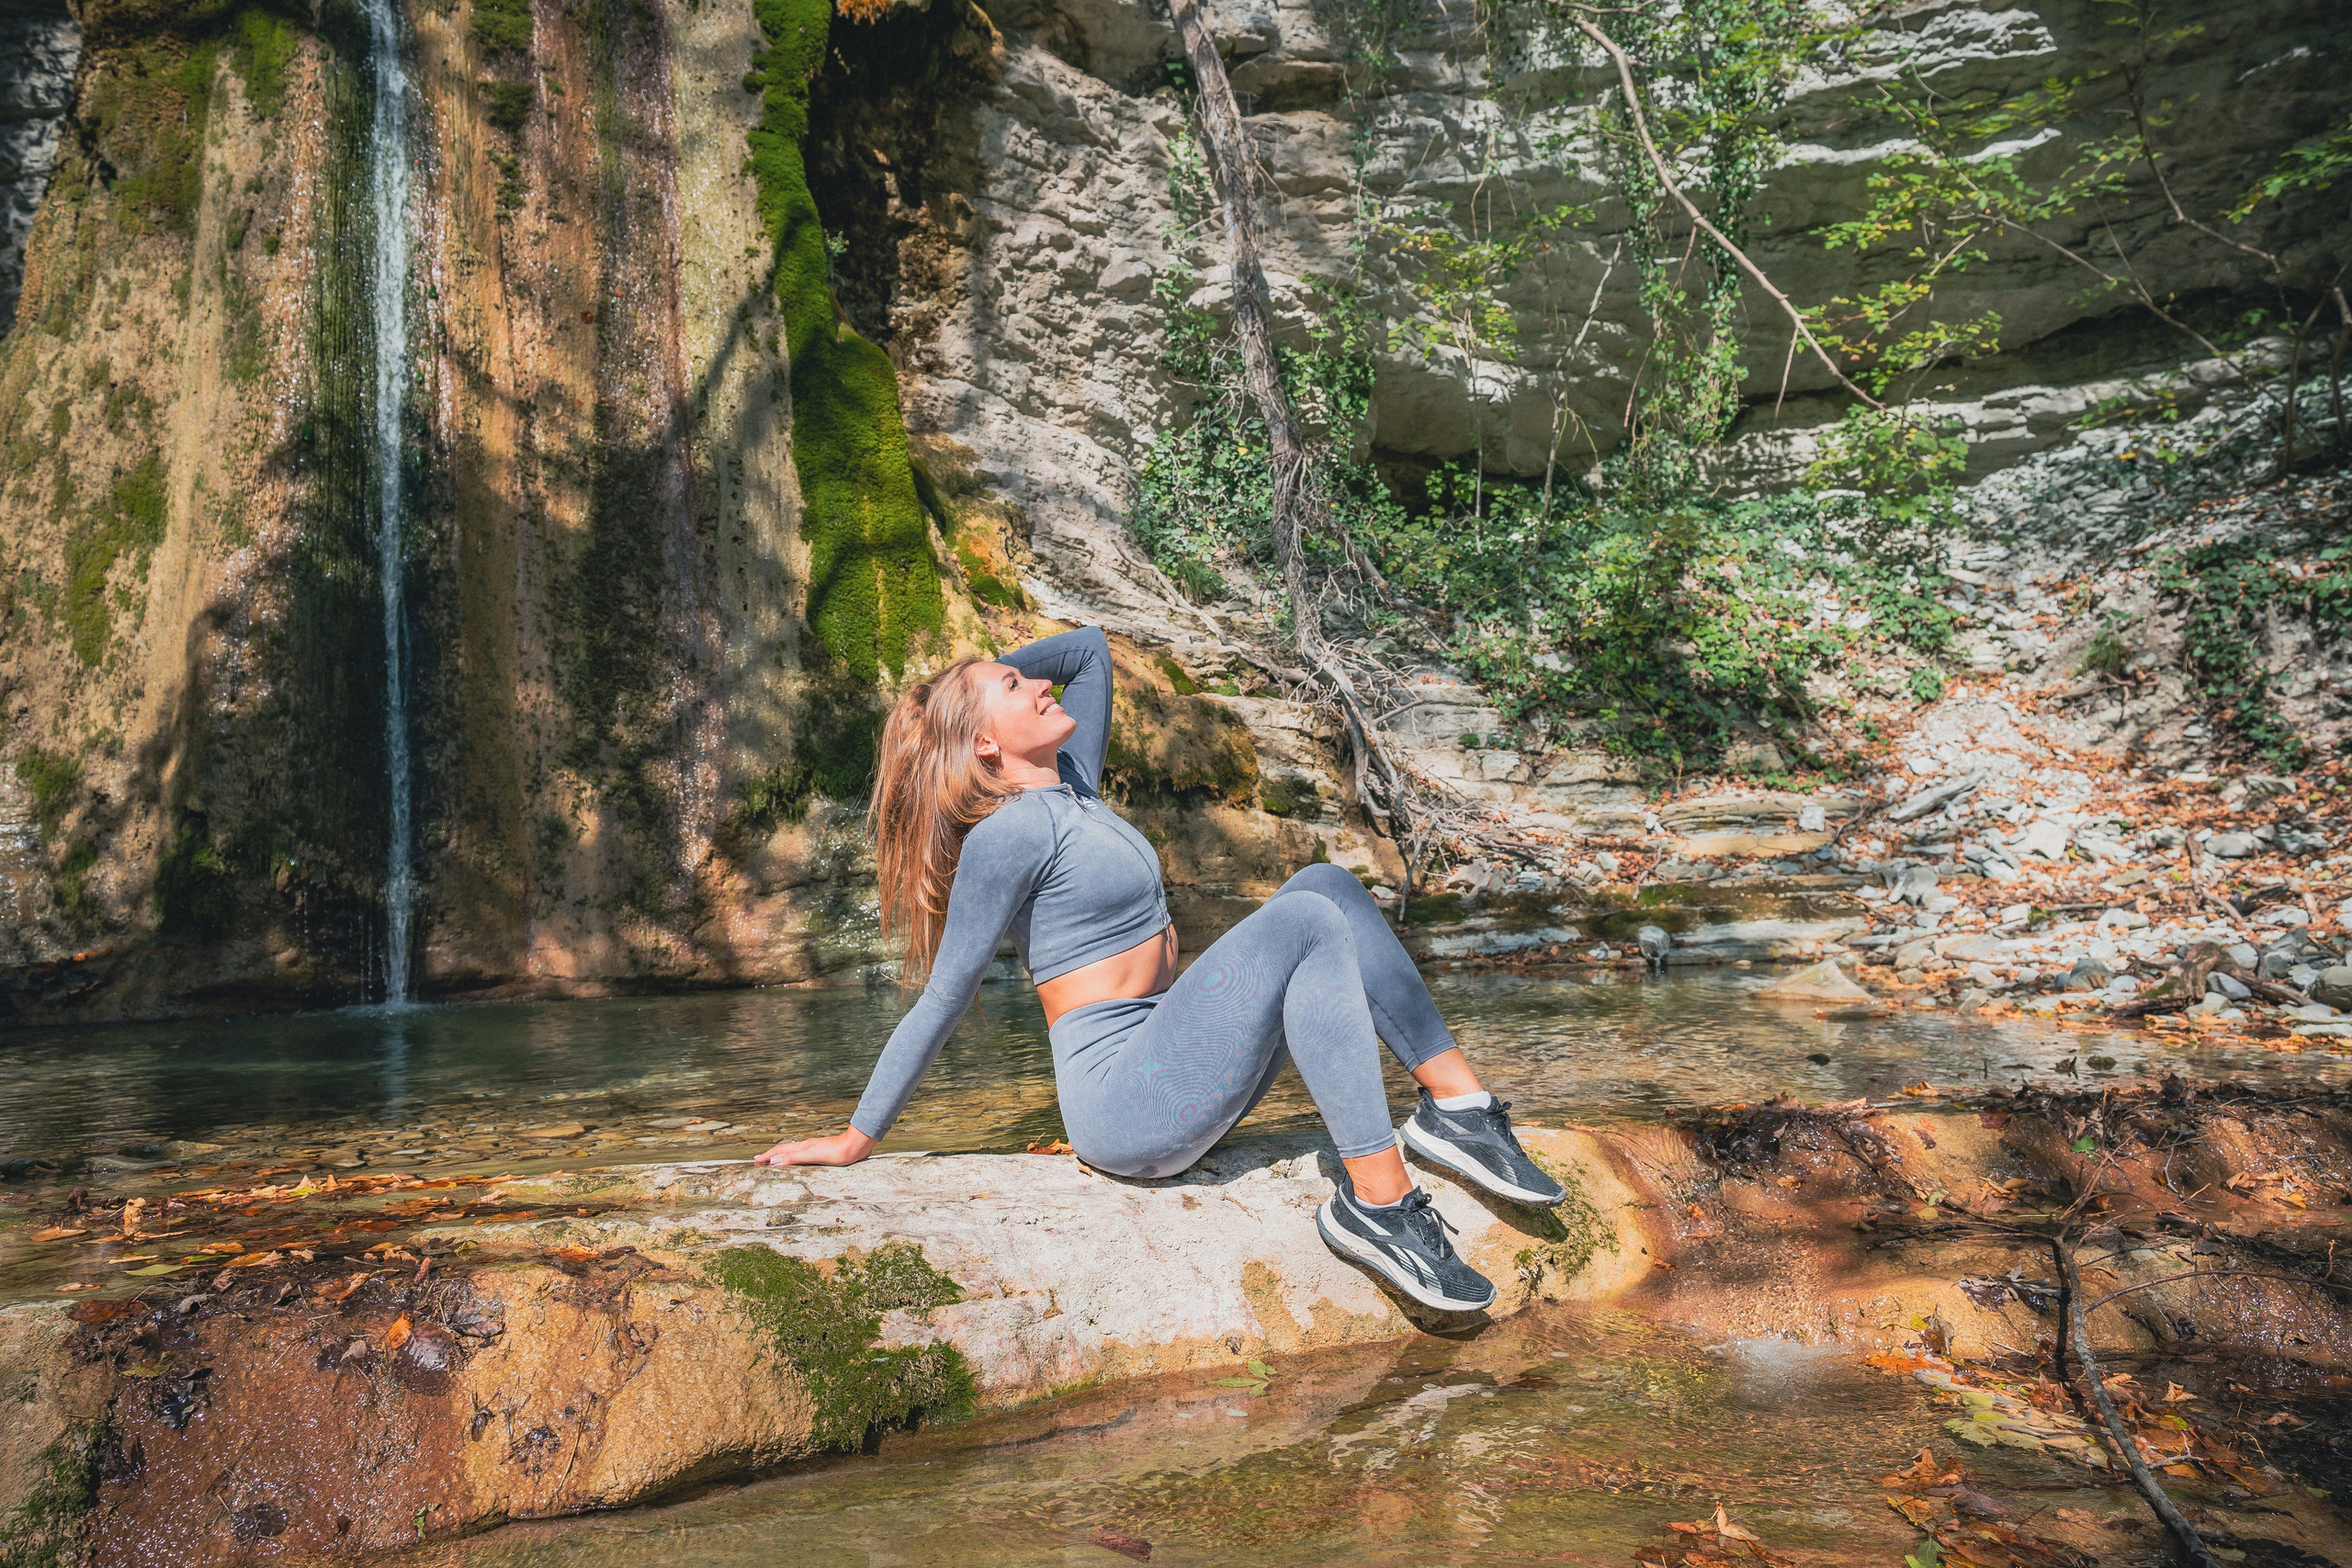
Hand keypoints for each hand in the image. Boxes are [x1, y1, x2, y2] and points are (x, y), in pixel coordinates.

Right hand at [753, 1128, 875, 1167]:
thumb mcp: (813, 1156)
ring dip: (782, 1157)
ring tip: (774, 1162)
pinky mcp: (822, 1153)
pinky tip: (799, 1163)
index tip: (755, 1160)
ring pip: (793, 1152)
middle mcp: (806, 1146)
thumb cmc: (837, 1152)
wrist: (856, 1146)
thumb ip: (794, 1158)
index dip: (767, 1156)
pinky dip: (794, 1159)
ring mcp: (814, 1149)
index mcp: (802, 1147)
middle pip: (785, 1150)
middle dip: (771, 1155)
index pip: (780, 1151)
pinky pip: (802, 1156)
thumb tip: (773, 1161)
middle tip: (760, 1161)